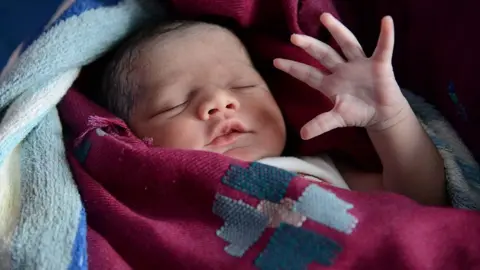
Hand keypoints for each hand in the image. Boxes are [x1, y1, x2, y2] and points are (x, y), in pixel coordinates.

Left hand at [274, 13, 408, 139]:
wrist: (382, 115)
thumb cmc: (358, 113)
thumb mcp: (337, 119)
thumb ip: (320, 124)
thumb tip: (303, 136)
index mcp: (330, 83)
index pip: (307, 73)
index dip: (293, 68)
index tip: (276, 62)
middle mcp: (341, 70)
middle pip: (323, 54)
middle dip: (309, 46)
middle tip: (293, 37)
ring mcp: (359, 65)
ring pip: (346, 44)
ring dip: (337, 30)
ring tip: (325, 18)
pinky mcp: (379, 64)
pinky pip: (383, 47)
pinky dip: (386, 35)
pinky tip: (386, 21)